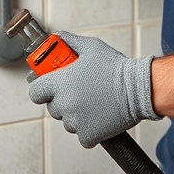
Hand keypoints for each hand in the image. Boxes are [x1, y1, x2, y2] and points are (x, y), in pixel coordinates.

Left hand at [28, 31, 161, 147]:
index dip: (41, 89)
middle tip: (79, 90)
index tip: (48, 86)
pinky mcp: (88, 136)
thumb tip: (57, 37)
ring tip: (93, 101)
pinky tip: (99, 115)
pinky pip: (81, 134)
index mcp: (60, 84)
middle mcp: (64, 104)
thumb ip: (69, 41)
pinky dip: (88, 128)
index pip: (35, 92)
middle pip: (52, 107)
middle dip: (62, 99)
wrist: (137, 88)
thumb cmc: (114, 67)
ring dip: (75, 114)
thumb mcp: (91, 46)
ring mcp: (75, 123)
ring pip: (67, 121)